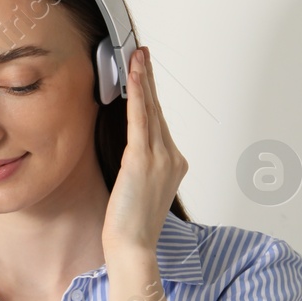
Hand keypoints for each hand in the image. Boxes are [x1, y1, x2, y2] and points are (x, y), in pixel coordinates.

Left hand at [102, 45, 187, 259]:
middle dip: (148, 80)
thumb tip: (128, 157)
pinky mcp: (142, 160)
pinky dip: (137, 95)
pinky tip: (133, 75)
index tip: (144, 75)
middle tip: (142, 53)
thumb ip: (138, 169)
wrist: (132, 247)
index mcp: (173, 164)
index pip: (159, 123)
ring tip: (137, 55)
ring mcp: (161, 158)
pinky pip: (140, 119)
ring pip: (151, 109)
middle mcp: (172, 157)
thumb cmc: (130, 227)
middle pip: (158, 110)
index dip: (150, 96)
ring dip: (143, 79)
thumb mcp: (137, 191)